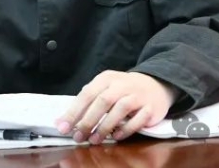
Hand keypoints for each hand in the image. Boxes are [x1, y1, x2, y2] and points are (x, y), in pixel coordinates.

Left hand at [56, 71, 178, 144]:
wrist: (155, 84)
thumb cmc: (123, 90)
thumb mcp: (104, 89)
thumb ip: (86, 103)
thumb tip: (62, 121)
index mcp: (106, 78)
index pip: (87, 94)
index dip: (74, 111)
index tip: (63, 127)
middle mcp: (122, 84)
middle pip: (102, 101)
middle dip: (88, 120)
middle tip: (78, 137)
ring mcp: (137, 95)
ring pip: (120, 109)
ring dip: (105, 126)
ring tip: (94, 140)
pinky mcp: (150, 107)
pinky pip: (138, 119)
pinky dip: (126, 129)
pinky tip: (116, 137)